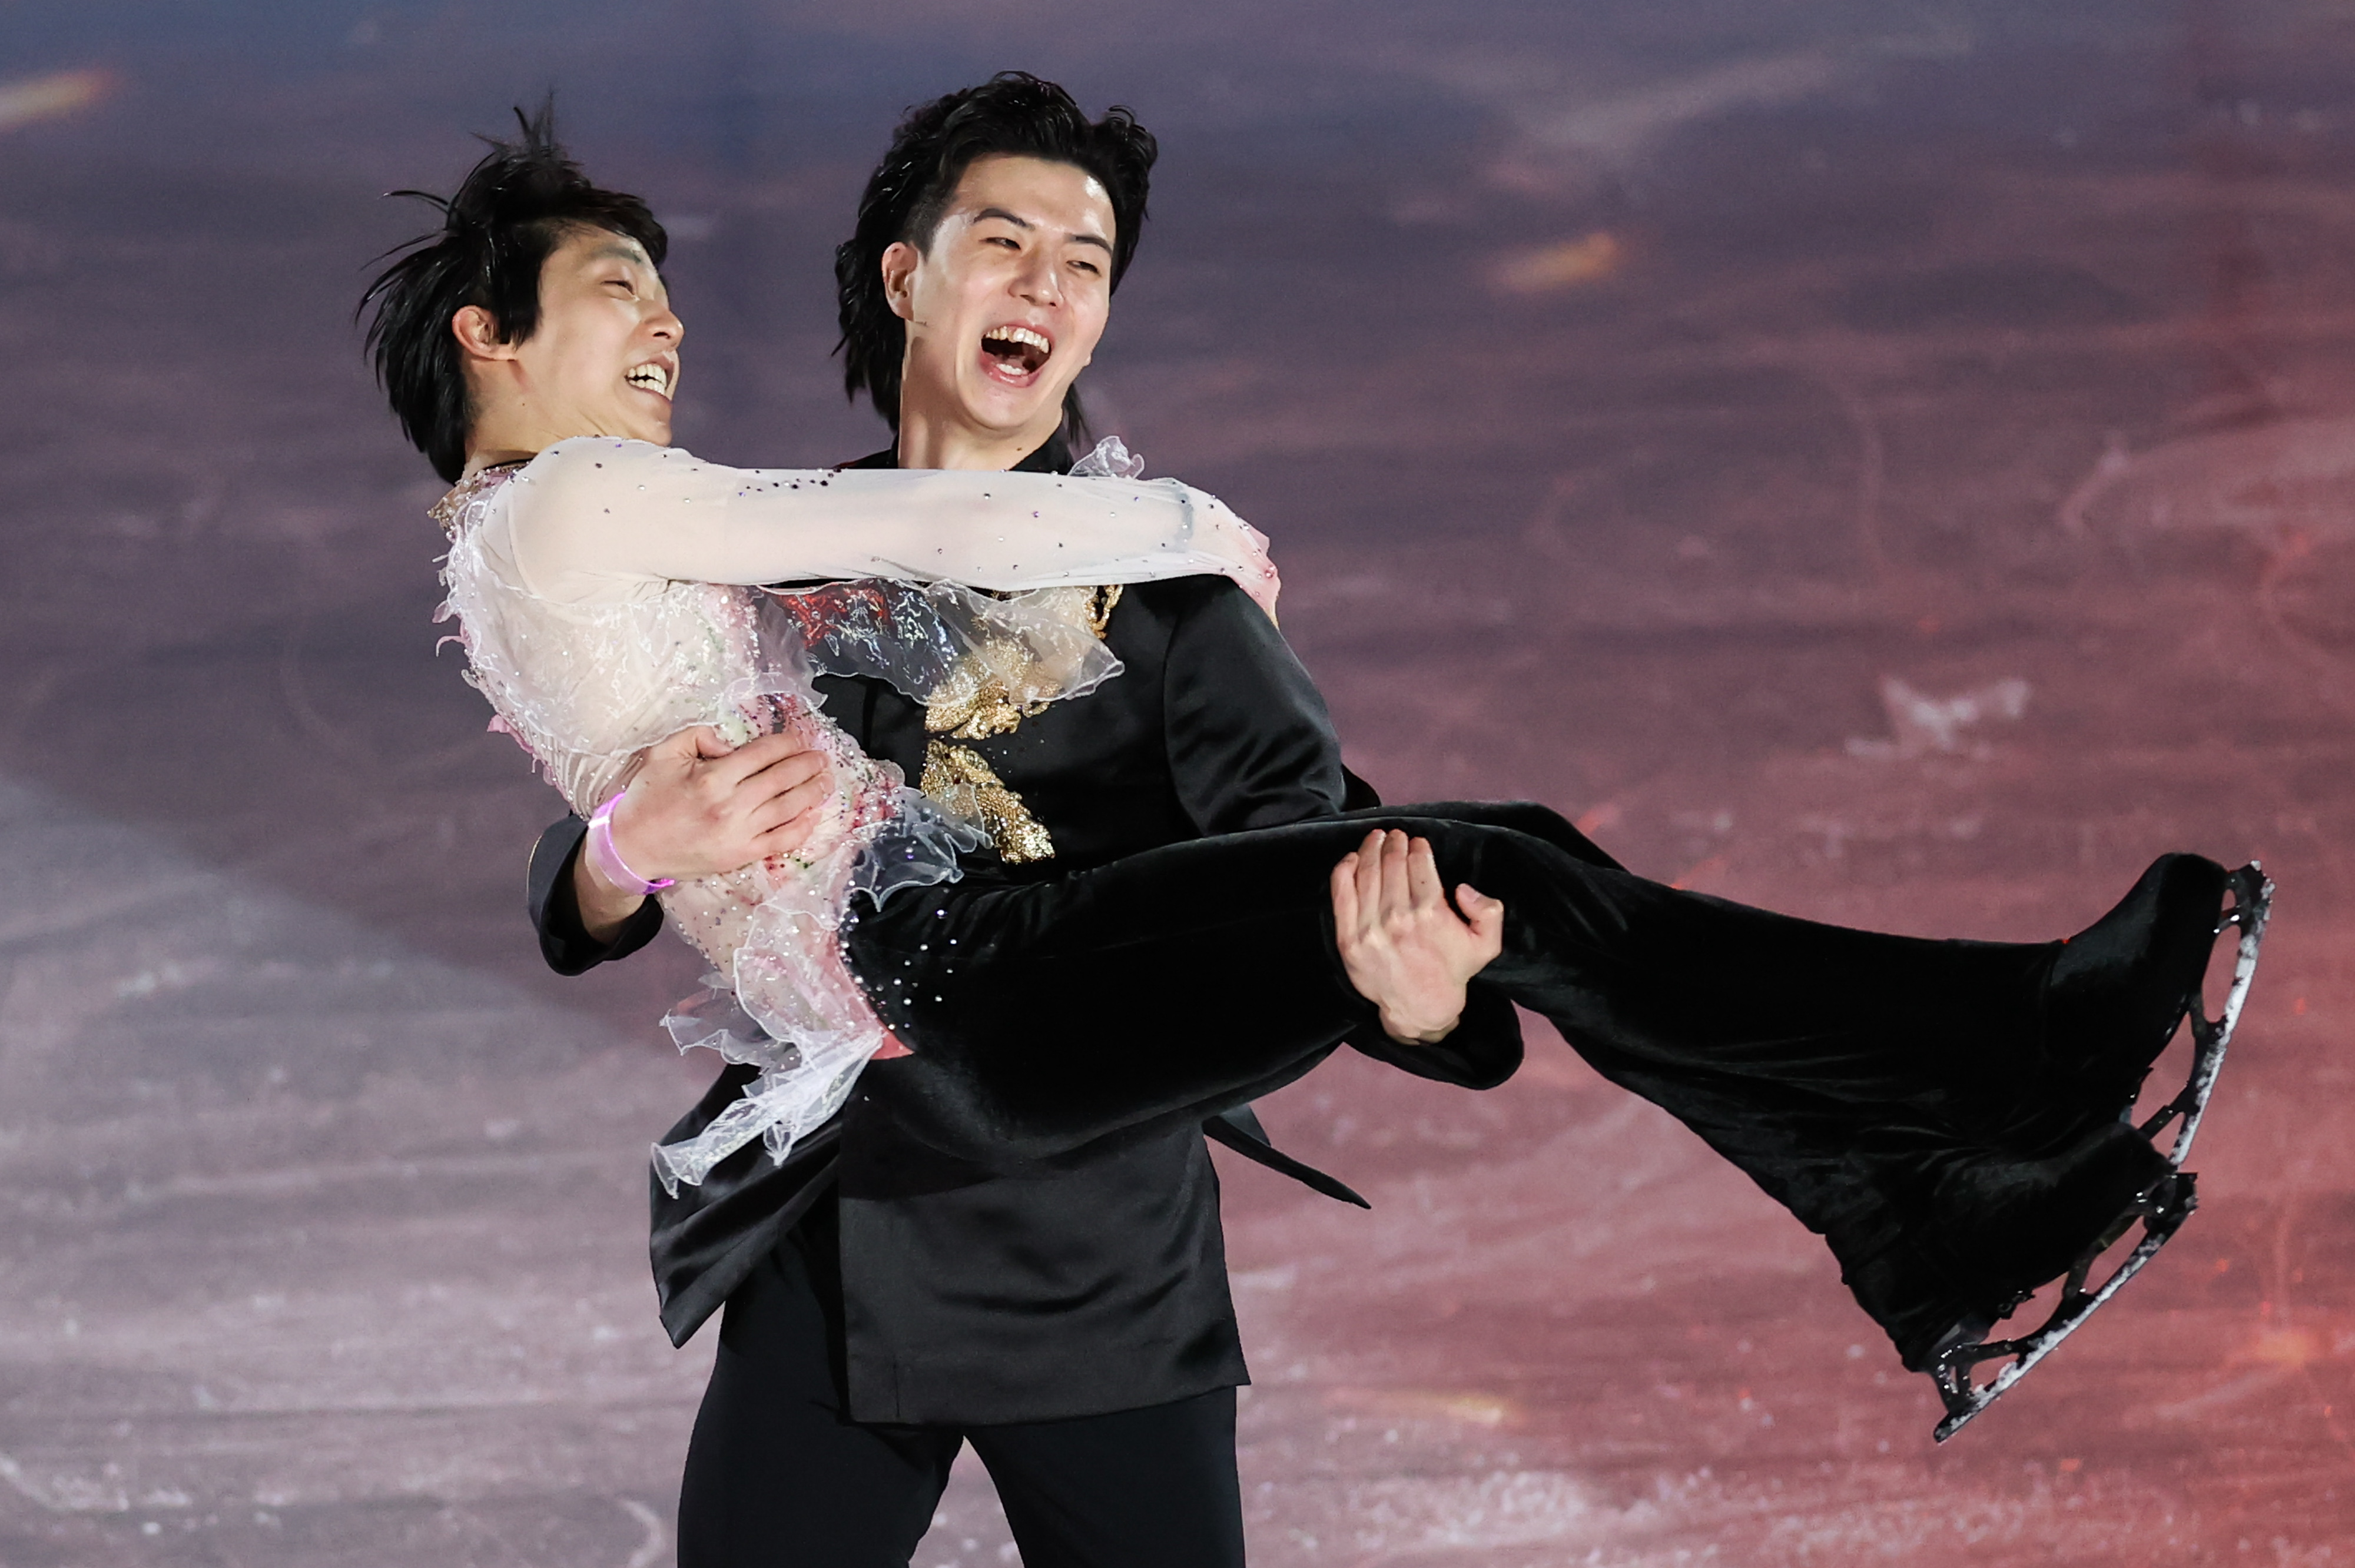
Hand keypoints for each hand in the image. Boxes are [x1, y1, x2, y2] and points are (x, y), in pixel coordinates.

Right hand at [574, 725, 835, 939]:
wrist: (632, 847)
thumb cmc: (647, 798)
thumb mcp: (663, 754)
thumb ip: (698, 737)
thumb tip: (731, 745)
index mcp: (713, 777)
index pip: (763, 754)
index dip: (787, 743)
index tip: (799, 738)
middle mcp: (731, 805)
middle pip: (783, 779)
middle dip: (807, 764)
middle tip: (821, 756)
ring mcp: (739, 833)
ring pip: (789, 808)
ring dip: (813, 792)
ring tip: (826, 780)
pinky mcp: (741, 855)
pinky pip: (781, 841)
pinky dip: (802, 827)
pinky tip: (813, 815)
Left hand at [1330, 829, 1504, 1044]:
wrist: (1420, 1006)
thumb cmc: (1453, 971)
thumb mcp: (1486, 944)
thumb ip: (1488, 911)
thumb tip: (1462, 888)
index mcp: (1430, 914)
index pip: (1419, 865)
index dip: (1418, 847)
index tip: (1417, 842)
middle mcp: (1398, 918)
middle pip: (1391, 864)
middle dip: (1394, 843)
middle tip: (1396, 835)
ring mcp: (1369, 928)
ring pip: (1367, 873)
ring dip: (1371, 849)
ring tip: (1376, 838)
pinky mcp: (1348, 939)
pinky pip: (1342, 894)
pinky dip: (1345, 870)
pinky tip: (1352, 858)